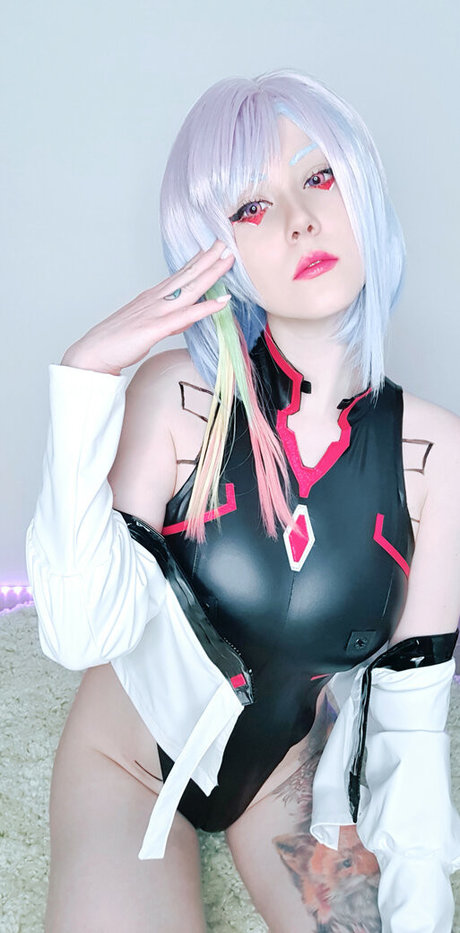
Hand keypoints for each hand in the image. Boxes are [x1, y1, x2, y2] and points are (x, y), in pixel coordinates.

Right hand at [60, 239, 234, 374]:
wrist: (92, 354)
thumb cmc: (115, 342)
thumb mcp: (144, 326)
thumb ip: (164, 321)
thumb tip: (181, 320)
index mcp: (151, 298)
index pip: (178, 276)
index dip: (196, 262)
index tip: (211, 250)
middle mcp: (155, 300)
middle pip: (186, 275)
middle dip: (208, 259)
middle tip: (225, 243)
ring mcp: (155, 312)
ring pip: (189, 289)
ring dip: (210, 273)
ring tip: (227, 260)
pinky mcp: (155, 328)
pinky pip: (185, 316)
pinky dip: (205, 307)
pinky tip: (222, 301)